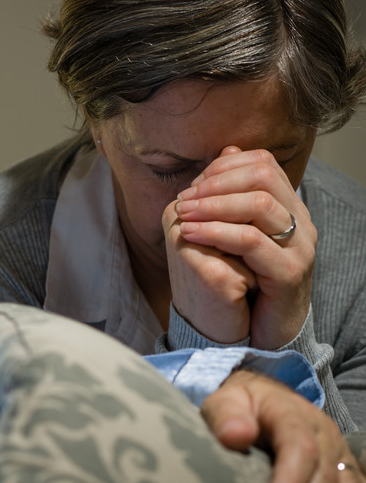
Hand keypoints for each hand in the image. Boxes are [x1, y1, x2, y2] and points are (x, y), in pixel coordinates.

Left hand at [172, 147, 315, 348]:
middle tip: (183, 199)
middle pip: (262, 177)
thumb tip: (225, 151)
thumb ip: (230, 196)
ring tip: (182, 214)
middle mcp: (300, 222)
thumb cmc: (245, 280)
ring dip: (213, 205)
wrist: (264, 331)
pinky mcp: (289, 273)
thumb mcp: (234, 233)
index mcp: (288, 207)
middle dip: (216, 183)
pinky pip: (252, 241)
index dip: (223, 168)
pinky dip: (216, 232)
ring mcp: (299, 246)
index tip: (192, 185)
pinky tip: (189, 234)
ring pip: (259, 205)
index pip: (262, 164)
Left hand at [201, 370, 365, 482]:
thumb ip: (226, 417)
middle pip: (322, 475)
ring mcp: (337, 450)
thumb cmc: (239, 406)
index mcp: (290, 413)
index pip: (299, 448)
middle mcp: (322, 431)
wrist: (260, 398)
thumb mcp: (223, 402)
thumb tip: (236, 436)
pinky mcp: (345, 466)